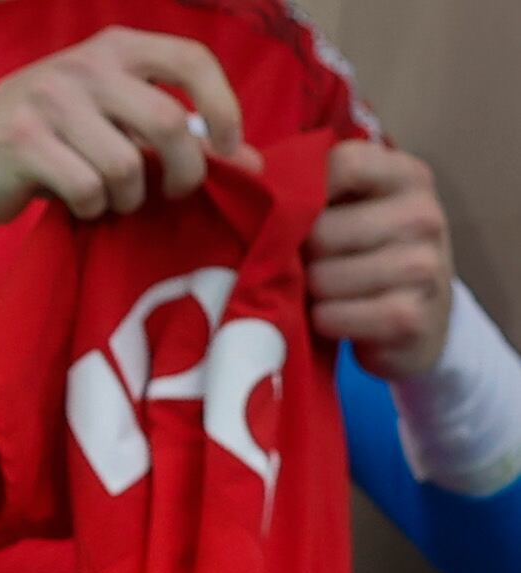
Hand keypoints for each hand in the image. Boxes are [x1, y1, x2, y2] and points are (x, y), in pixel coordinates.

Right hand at [0, 28, 260, 226]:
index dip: (224, 106)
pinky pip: (86, 187)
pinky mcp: (22, 141)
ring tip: (113, 200)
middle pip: (167, 122)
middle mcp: (86, 65)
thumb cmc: (53, 138)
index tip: (230, 149)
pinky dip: (92, 208)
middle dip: (183, 171)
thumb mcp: (114, 120)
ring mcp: (51, 100)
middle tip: (173, 193)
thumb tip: (252, 163)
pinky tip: (81, 204)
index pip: (191, 60)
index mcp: (116, 47)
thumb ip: (177, 134)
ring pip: (126, 165)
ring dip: (128, 198)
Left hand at [307, 140, 453, 377]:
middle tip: (307, 262)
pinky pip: (333, 316)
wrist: (417, 316)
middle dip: (300, 253)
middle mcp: (423, 215)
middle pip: (321, 231)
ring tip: (322, 289)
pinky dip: (321, 320)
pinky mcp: (409, 317)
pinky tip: (331, 315)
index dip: (301, 192)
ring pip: (323, 278)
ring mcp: (423, 266)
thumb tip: (238, 161)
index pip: (343, 165)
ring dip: (308, 291)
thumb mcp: (349, 205)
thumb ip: (306, 180)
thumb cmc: (365, 250)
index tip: (291, 212)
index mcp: (407, 176)